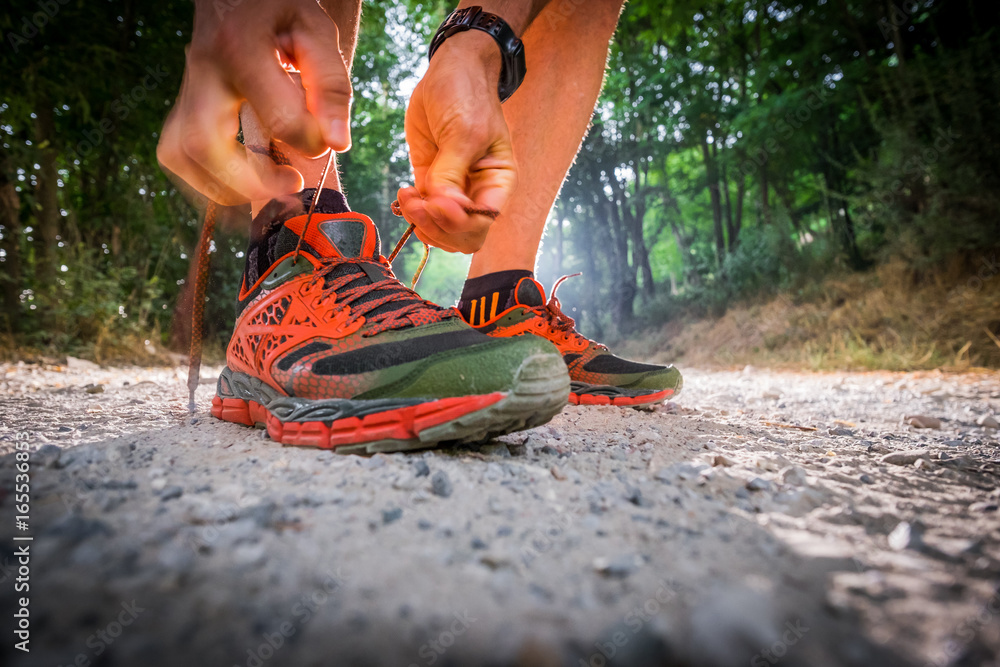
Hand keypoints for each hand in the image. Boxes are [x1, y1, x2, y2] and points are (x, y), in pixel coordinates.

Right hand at [157, 0, 352, 204]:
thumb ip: (330, 85)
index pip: (278, 118)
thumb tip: (336, 142)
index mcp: (241, 48)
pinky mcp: (180, 103)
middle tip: (290, 183)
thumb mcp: (316, 32)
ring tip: (266, 185)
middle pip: (202, 145)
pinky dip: (206, 178)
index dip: (310, 142)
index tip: (326, 140)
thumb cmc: (280, 9)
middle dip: (249, 182)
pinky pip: (176, 153)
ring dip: (223, 187)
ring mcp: (185, 88)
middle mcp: (202, 70)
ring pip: (179, 155)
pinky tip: (240, 176)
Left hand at [399, 31, 516, 253]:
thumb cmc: (467, 96)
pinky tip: (405, 193)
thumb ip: (451, 172)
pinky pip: (422, 211)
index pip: (483, 223)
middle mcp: (477, 191)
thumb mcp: (463, 132)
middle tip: (419, 205)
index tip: (439, 203)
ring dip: (421, 221)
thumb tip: (440, 208)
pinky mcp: (430, 180)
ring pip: (439, 228)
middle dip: (438, 227)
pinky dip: (411, 210)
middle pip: (461, 235)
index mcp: (497, 183)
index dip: (460, 223)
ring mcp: (452, 188)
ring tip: (408, 198)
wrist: (450, 71)